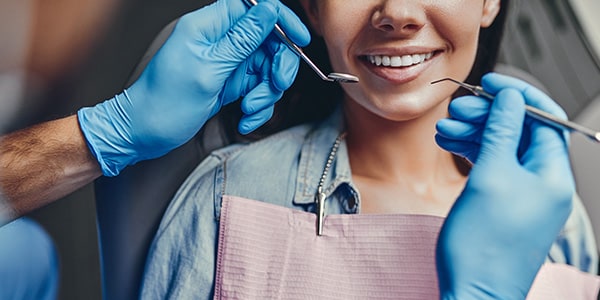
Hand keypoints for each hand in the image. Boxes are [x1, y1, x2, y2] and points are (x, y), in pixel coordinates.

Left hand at [77, 0, 309, 175]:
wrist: (144, 133)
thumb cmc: (165, 102)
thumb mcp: (208, 69)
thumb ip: (242, 39)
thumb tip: (269, 9)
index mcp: (209, 26)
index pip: (254, 7)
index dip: (281, 19)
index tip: (299, 40)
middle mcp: (220, 41)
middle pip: (268, 41)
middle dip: (278, 66)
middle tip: (276, 85)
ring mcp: (227, 63)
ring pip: (266, 68)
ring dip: (266, 93)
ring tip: (249, 110)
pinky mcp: (229, 83)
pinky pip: (257, 89)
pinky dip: (257, 106)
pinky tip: (244, 119)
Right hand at [435, 73, 573, 298]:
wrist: (472, 291)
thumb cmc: (483, 247)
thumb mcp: (491, 177)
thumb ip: (501, 133)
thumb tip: (510, 99)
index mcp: (552, 175)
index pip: (544, 118)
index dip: (517, 95)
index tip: (490, 83)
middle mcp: (544, 182)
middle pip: (520, 131)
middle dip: (488, 115)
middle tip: (457, 109)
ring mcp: (524, 194)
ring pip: (502, 147)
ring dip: (474, 133)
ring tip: (444, 129)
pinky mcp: (505, 203)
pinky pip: (493, 166)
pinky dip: (472, 153)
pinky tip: (450, 145)